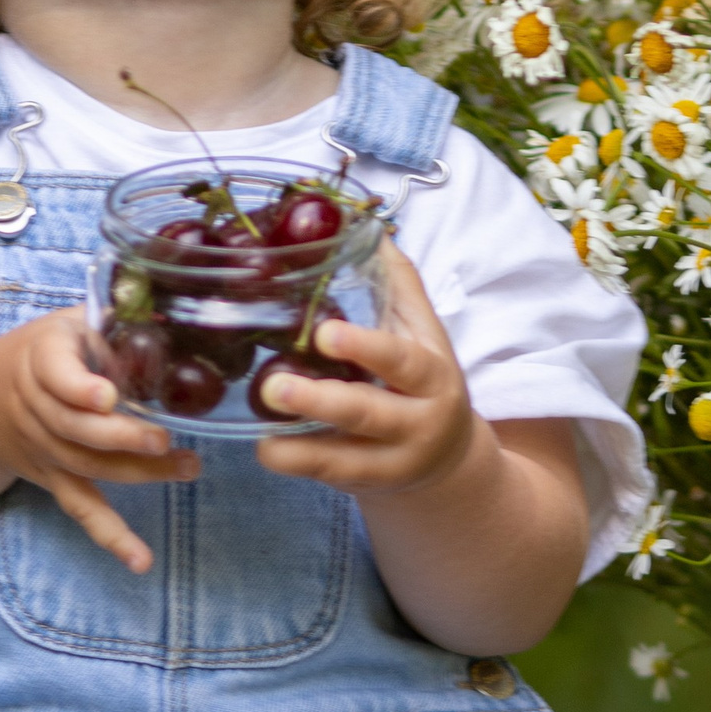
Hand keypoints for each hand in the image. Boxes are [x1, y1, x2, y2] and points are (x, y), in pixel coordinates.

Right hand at [0, 308, 195, 571]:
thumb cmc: (39, 352)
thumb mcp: (66, 322)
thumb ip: (110, 319)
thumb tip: (179, 308)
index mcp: (40, 356)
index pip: (53, 373)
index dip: (78, 386)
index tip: (106, 394)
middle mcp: (36, 406)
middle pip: (74, 429)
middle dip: (120, 437)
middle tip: (164, 439)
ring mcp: (43, 449)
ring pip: (86, 467)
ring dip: (137, 473)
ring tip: (186, 467)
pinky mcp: (52, 479)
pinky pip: (82, 509)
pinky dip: (110, 536)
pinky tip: (140, 560)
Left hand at [251, 243, 479, 495]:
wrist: (448, 458)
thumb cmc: (423, 381)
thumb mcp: (424, 335)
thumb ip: (400, 286)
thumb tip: (372, 226)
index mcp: (431, 375)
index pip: (401, 360)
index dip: (365, 347)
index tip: (325, 334)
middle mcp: (417, 422)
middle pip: (368, 413)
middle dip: (321, 403)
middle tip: (274, 388)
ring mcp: (392, 461)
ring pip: (345, 458)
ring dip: (300, 449)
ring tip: (262, 438)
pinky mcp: (366, 486)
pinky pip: (329, 477)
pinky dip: (297, 465)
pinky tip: (266, 451)